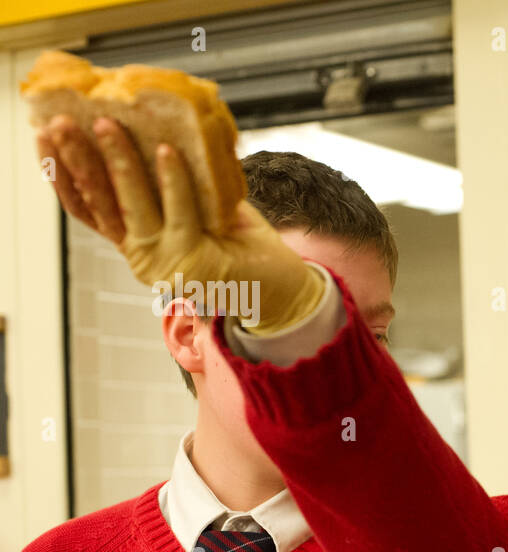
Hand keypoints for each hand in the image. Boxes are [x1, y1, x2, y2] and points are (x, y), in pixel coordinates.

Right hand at [34, 114, 322, 332]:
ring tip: (108, 125)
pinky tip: (166, 150)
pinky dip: (173, 179)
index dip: (64, 176)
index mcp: (139, 245)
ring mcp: (165, 261)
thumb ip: (174, 186)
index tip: (46, 141)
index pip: (91, 209)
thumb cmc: (241, 249)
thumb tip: (158, 132)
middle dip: (79, 159)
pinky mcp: (191, 262)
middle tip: (62, 124)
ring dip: (120, 161)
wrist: (282, 291)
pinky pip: (179, 209)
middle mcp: (144, 256)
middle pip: (101, 202)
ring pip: (134, 203)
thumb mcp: (199, 212)